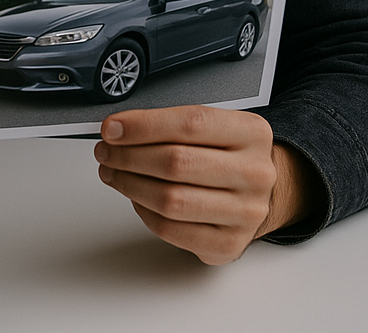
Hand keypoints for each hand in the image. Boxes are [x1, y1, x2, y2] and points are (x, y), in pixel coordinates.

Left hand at [93, 105, 315, 263]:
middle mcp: (254, 173)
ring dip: (129, 184)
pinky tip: (135, 197)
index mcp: (251, 133)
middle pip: (177, 162)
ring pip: (170, 199)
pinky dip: (143, 212)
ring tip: (113, 173)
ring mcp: (245, 212)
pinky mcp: (228, 243)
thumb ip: (170, 125)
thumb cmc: (227, 157)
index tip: (112, 128)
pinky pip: (171, 229)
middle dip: (129, 156)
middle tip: (106, 152)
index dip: (143, 125)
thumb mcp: (214, 128)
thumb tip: (118, 130)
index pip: (190, 123)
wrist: (261, 194)